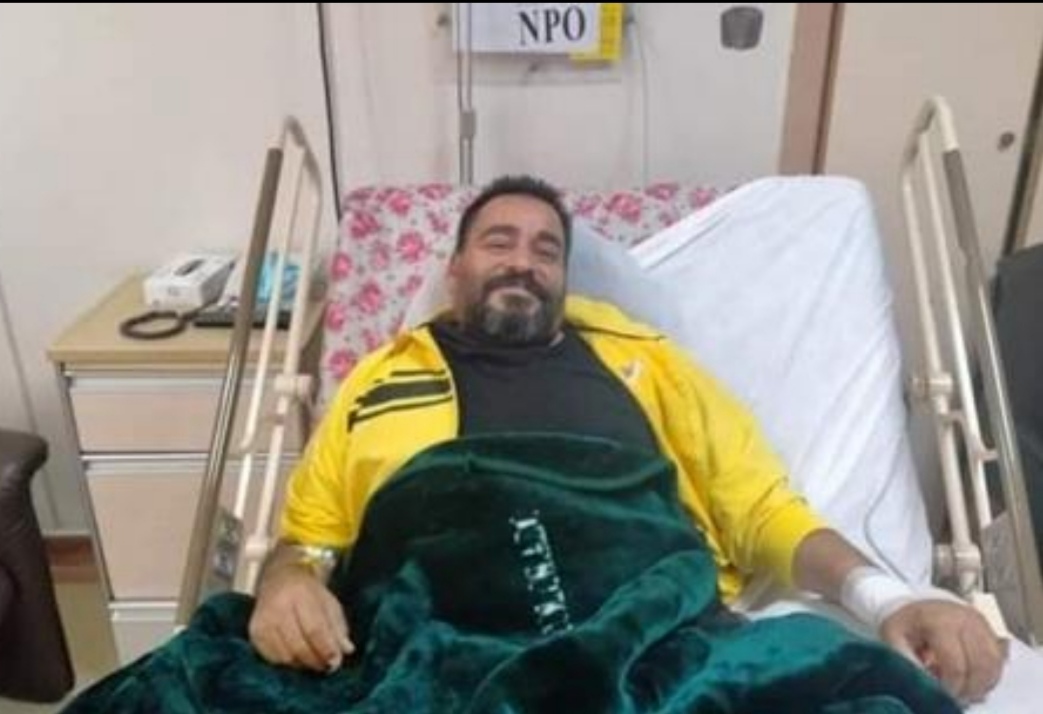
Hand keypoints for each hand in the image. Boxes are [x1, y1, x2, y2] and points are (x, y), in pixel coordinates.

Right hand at [248, 564, 354, 671]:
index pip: (315, 629)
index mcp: (301, 595)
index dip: (327, 649)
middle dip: (315, 660)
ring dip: (301, 663)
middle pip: (298, 646)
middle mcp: (278, 607)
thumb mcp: (329, 603)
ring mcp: (263, 621)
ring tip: (312, 659)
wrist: (280, 578)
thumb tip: (346, 650)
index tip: (336, 662)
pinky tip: (295, 655)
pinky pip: (271, 658)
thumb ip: (338, 627)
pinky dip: (286, 661)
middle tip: (326, 665)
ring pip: (285, 656)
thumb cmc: (308, 592)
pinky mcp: (254, 632)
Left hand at [881, 599, 1006, 703]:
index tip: (942, 695)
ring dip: (983, 683)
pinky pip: (1000, 659)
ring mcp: (981, 624)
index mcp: (939, 621)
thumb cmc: (905, 624)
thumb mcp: (892, 637)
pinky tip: (972, 679)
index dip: (951, 687)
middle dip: (970, 689)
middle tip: (956, 697)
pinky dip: (990, 675)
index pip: (956, 665)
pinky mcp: (991, 629)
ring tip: (964, 690)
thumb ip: (906, 660)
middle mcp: (965, 619)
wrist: (916, 605)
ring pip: (994, 664)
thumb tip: (925, 682)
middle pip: (981, 666)